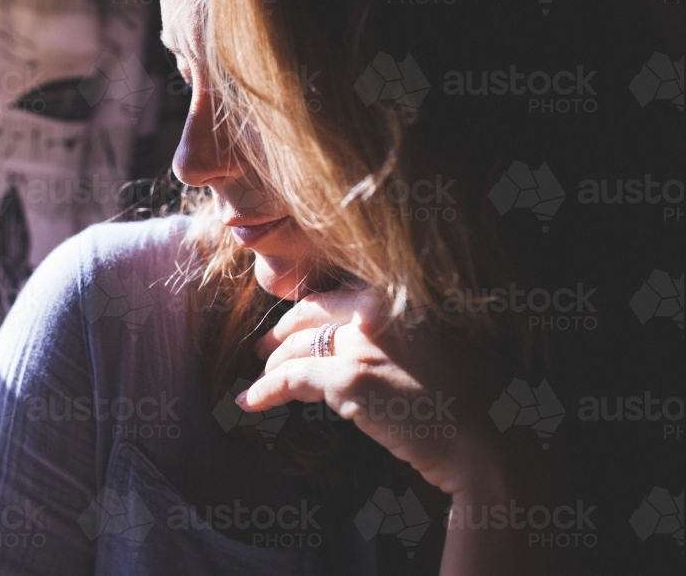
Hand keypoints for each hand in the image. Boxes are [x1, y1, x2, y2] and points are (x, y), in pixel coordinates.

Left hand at [238, 288, 507, 496]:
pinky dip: (265, 390)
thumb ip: (400, 327)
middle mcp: (377, 308)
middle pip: (309, 315)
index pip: (334, 297)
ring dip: (271, 365)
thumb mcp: (441, 340)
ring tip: (257, 378)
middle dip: (280, 333)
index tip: (289, 327)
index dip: (305, 313)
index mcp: (398, 294)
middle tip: (263, 349)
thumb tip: (364, 332)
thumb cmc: (469, 397)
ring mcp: (362, 341)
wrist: (482, 439)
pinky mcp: (348, 379)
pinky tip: (249, 401)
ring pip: (296, 348)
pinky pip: (290, 380)